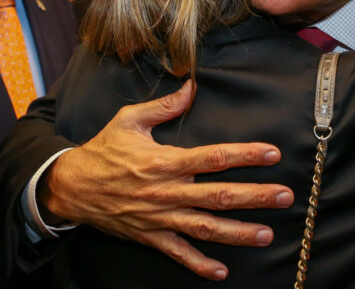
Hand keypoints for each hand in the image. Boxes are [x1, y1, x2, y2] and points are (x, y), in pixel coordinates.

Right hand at [41, 82, 292, 280]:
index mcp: (165, 161)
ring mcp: (159, 217)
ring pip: (205, 227)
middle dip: (255, 197)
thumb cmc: (103, 151)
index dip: (245, 154)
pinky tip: (221, 271)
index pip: (213, 157)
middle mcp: (167, 192)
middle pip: (219, 195)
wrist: (70, 187)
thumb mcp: (129, 120)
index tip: (272, 153)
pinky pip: (177, 253)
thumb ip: (165, 105)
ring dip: (238, 233)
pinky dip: (199, 264)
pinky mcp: (150, 236)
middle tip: (284, 197)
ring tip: (267, 235)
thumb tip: (192, 84)